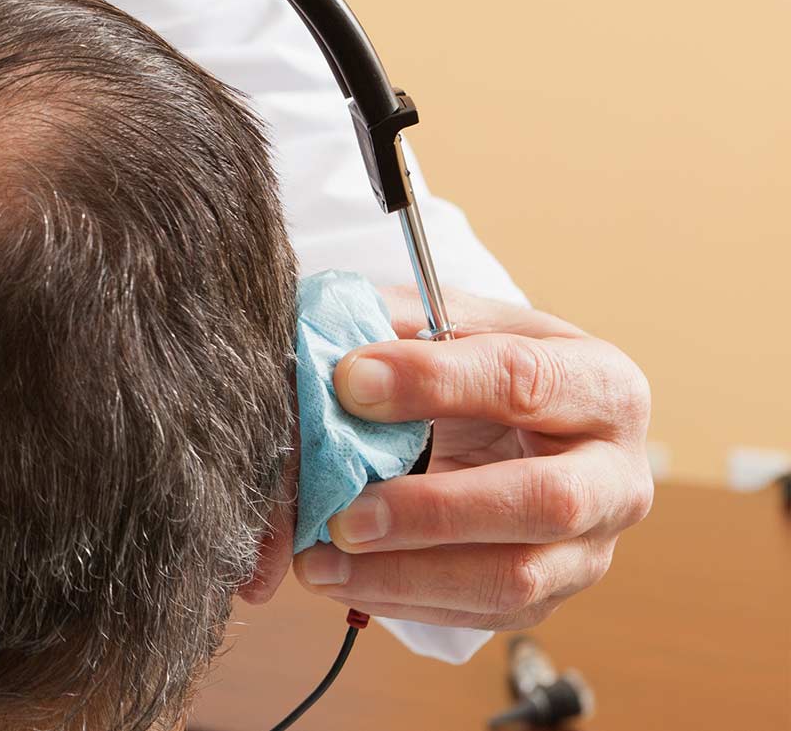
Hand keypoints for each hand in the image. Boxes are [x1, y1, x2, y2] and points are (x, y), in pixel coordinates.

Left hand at [290, 286, 653, 628]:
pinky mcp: (549, 596)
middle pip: (547, 501)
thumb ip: (394, 326)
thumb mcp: (448, 323)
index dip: (434, 381)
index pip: (526, 380)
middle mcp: (616, 475)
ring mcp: (590, 547)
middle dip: (435, 512)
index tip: (348, 381)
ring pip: (513, 577)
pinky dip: (399, 599)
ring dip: (405, 575)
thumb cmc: (473, 366)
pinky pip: (478, 613)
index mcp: (603, 384)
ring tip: (320, 561)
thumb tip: (324, 357)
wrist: (504, 424)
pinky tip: (339, 579)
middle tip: (343, 515)